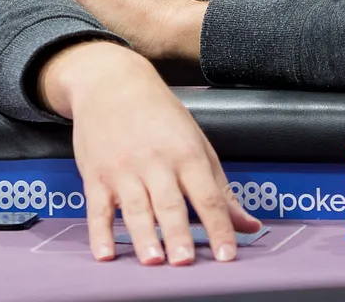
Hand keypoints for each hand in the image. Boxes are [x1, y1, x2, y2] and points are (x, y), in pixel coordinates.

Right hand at [40, 41, 259, 265]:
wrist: (111, 82)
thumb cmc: (159, 115)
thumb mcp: (197, 143)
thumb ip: (220, 190)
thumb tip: (248, 225)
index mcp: (186, 154)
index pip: (207, 196)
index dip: (218, 227)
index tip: (226, 255)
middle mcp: (155, 162)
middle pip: (169, 203)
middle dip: (177, 233)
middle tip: (184, 262)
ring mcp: (123, 169)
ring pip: (134, 207)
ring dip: (143, 235)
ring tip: (151, 260)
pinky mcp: (96, 176)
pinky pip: (97, 209)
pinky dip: (100, 233)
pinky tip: (105, 254)